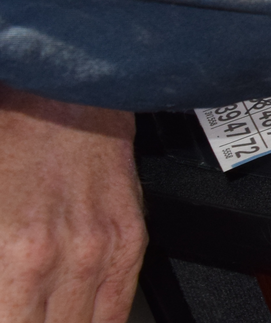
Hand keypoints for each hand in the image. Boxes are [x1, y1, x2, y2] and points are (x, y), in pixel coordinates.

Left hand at [0, 86, 143, 322]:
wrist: (64, 95)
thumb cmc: (11, 141)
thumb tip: (1, 290)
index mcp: (16, 256)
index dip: (9, 320)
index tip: (8, 313)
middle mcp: (62, 261)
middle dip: (25, 320)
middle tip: (18, 311)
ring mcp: (102, 253)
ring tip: (42, 314)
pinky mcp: (131, 240)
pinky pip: (115, 310)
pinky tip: (74, 319)